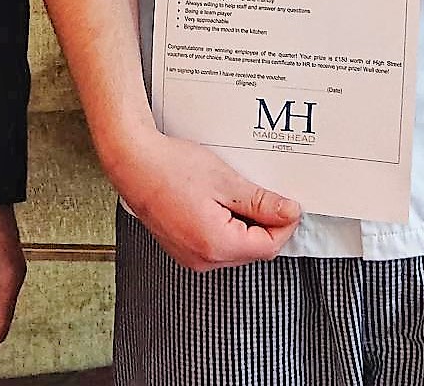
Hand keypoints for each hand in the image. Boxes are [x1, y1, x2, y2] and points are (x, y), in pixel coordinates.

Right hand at [105, 128, 301, 271]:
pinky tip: (223, 202)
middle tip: (268, 194)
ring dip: (247, 225)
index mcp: (217, 245)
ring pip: (236, 248)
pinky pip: (218, 245)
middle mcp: (203, 260)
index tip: (290, 204)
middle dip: (267, 225)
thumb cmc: (172, 168)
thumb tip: (289, 213)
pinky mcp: (183, 249)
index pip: (269, 247)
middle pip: (253, 250)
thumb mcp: (226, 182)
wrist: (133, 163)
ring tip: (240, 194)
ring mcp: (191, 257)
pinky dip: (229, 227)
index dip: (285, 225)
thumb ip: (262, 203)